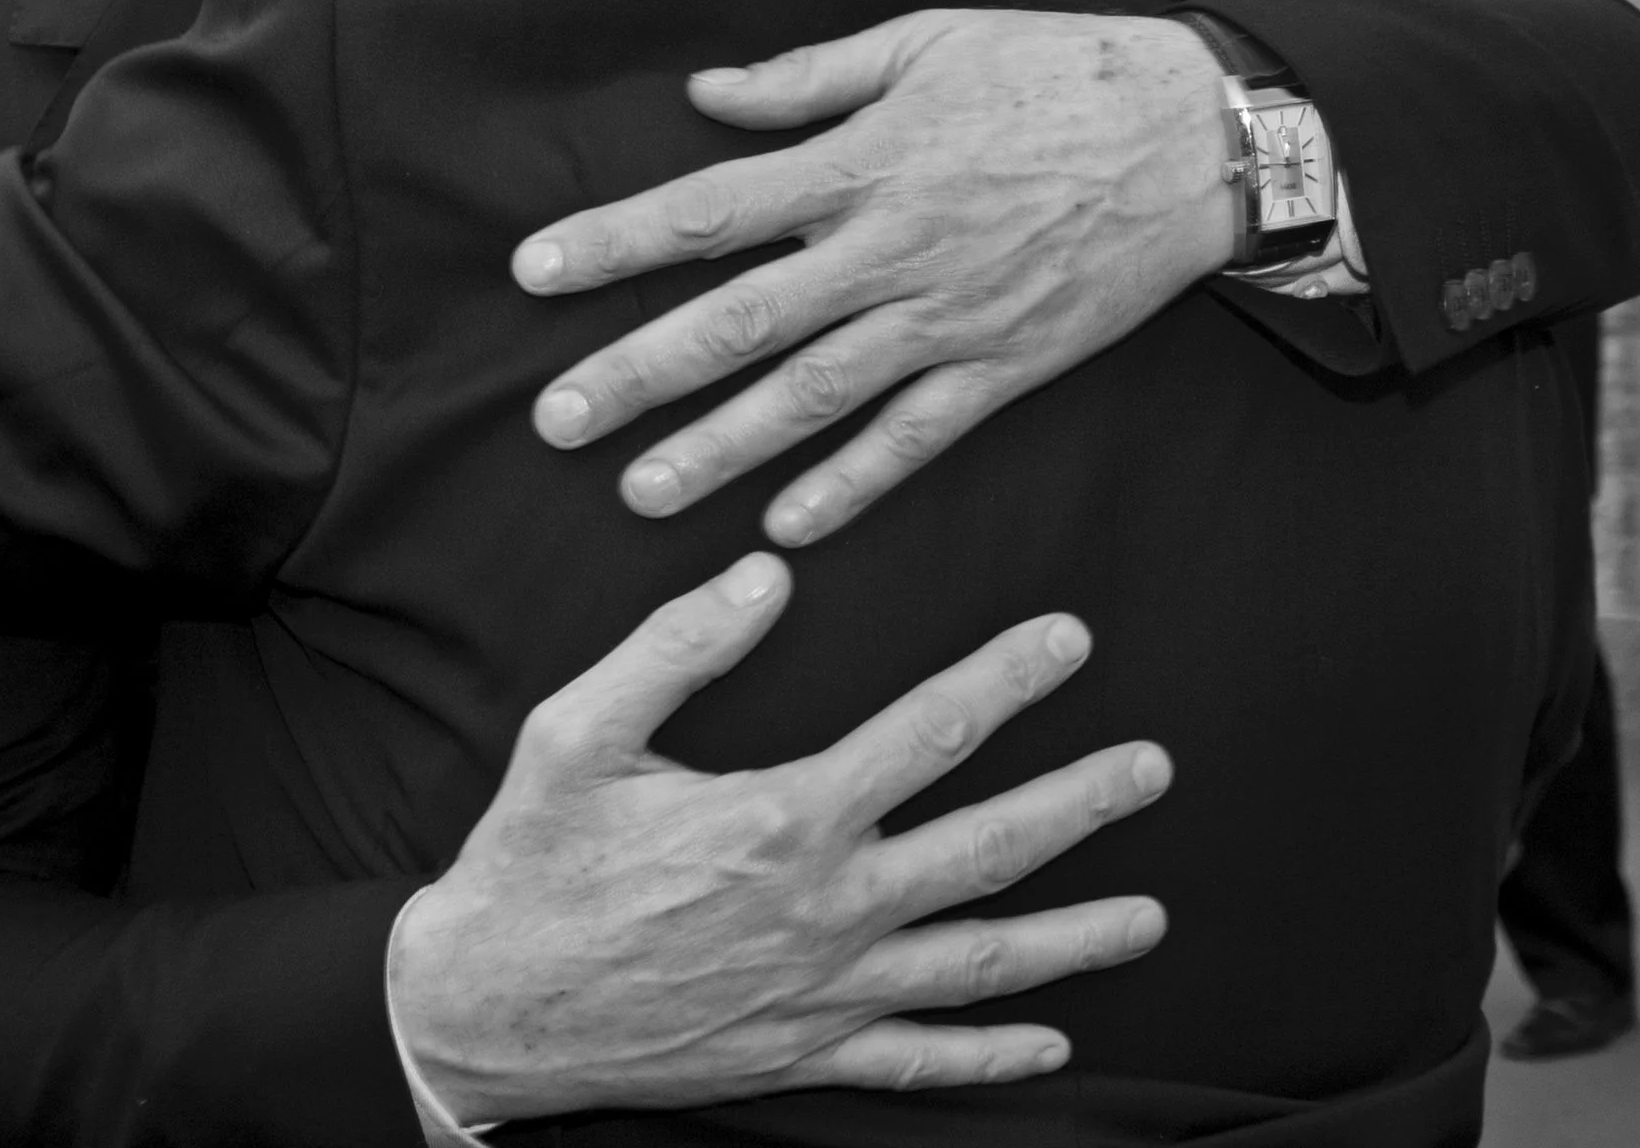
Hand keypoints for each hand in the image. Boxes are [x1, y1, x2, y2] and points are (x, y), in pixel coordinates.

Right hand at [390, 553, 1167, 1123]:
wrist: (486, 1008)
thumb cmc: (532, 858)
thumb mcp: (577, 732)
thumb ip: (675, 648)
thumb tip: (765, 575)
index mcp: (781, 820)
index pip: (924, 734)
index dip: (1005, 681)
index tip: (1068, 639)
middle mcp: (823, 912)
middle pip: (984, 852)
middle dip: (1079, 804)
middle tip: (1153, 768)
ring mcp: (820, 995)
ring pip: (976, 965)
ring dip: (1071, 938)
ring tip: (1151, 915)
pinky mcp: (799, 1055)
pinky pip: (917, 1063)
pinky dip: (991, 1055)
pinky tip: (1052, 1039)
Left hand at [515, 9, 1233, 544]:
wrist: (1195, 134)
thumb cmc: (1050, 70)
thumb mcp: (921, 42)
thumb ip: (805, 80)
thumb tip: (702, 98)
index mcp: (860, 160)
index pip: (710, 209)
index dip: (615, 242)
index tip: (532, 272)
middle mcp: (889, 248)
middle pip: (742, 321)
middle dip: (641, 372)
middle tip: (555, 420)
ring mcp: (947, 317)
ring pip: (815, 396)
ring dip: (723, 447)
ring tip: (640, 491)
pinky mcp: (1005, 367)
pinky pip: (917, 438)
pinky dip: (853, 485)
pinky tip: (787, 527)